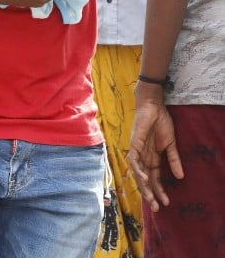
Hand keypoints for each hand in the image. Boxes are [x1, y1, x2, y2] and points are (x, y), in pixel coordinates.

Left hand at [128, 87, 183, 211]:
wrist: (154, 108)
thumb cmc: (161, 124)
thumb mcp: (170, 145)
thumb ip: (173, 160)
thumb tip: (181, 177)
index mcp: (152, 159)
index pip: (154, 179)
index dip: (159, 191)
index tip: (166, 204)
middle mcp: (143, 158)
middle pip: (145, 180)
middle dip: (150, 194)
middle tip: (157, 208)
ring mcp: (137, 151)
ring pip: (138, 173)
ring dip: (144, 186)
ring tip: (151, 198)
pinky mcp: (134, 144)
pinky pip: (134, 159)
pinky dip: (138, 169)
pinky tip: (144, 178)